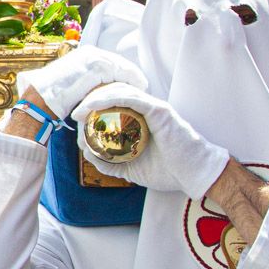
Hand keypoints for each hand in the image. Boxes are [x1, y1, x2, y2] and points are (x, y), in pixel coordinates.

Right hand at [17, 45, 148, 121]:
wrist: (40, 98)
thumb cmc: (53, 96)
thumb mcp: (72, 82)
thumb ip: (86, 81)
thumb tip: (97, 89)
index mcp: (84, 54)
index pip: (111, 60)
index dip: (124, 71)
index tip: (132, 82)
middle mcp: (90, 52)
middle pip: (119, 62)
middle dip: (131, 74)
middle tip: (142, 86)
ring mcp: (93, 58)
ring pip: (122, 67)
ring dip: (134, 78)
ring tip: (142, 89)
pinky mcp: (97, 68)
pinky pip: (120, 73)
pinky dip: (130, 81)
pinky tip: (137, 90)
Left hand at [74, 84, 229, 198]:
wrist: (193, 176)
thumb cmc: (169, 172)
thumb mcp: (131, 170)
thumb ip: (111, 163)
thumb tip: (89, 154)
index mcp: (141, 119)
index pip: (113, 104)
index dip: (93, 107)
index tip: (77, 119)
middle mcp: (146, 108)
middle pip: (113, 94)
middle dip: (91, 100)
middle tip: (75, 113)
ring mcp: (153, 106)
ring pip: (119, 92)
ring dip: (96, 98)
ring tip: (80, 111)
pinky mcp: (158, 109)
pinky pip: (130, 98)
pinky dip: (109, 99)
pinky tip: (93, 106)